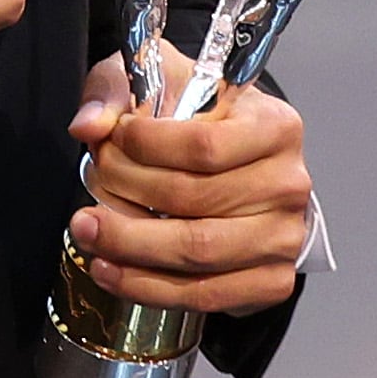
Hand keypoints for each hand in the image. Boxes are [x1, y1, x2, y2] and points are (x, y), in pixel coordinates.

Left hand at [68, 53, 310, 316]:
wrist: (239, 171)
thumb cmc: (201, 126)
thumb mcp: (158, 84)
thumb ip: (116, 94)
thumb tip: (89, 127)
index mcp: (275, 126)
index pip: (204, 145)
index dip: (145, 147)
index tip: (110, 142)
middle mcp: (289, 184)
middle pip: (195, 200)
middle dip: (127, 195)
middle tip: (91, 187)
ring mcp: (285, 238)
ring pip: (197, 251)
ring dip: (130, 245)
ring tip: (87, 232)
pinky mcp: (272, 281)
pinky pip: (204, 293)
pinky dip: (148, 287)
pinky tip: (111, 269)